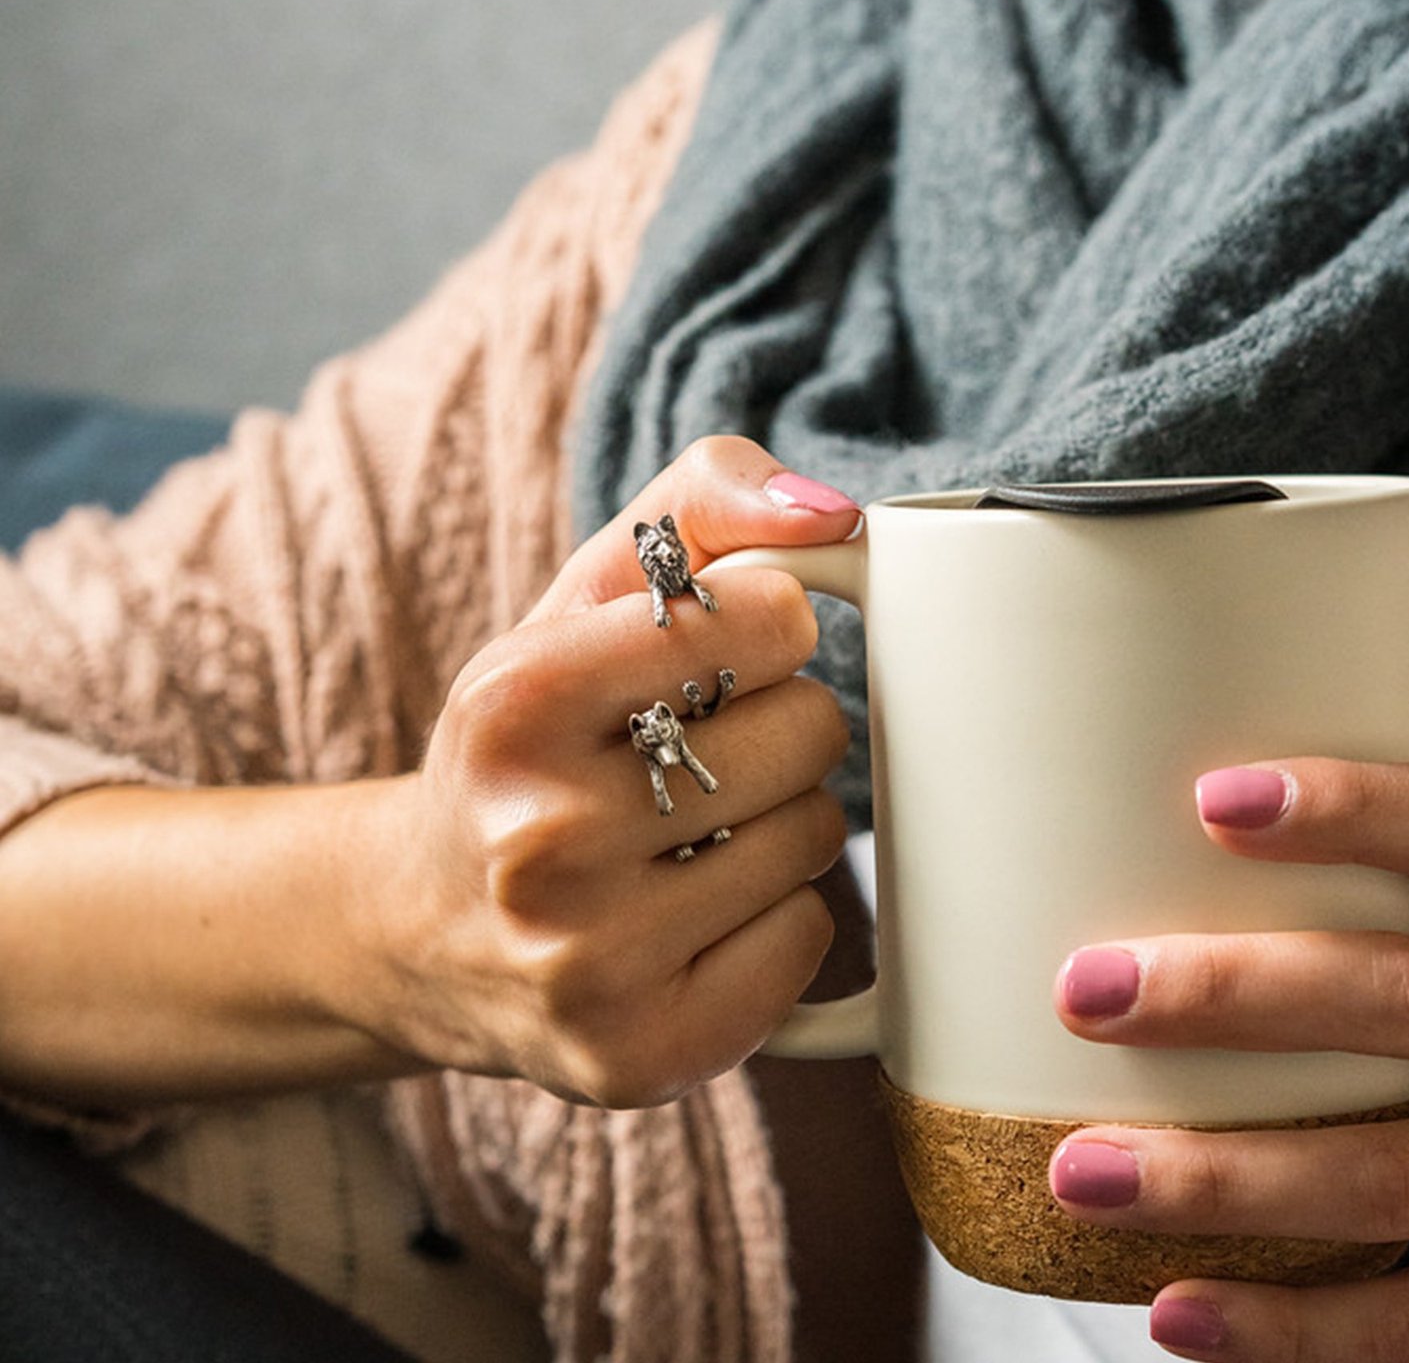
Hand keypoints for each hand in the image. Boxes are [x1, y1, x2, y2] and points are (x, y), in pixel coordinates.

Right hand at [355, 437, 859, 1107]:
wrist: (424, 925)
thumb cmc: (532, 737)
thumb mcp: (583, 590)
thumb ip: (703, 498)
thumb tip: (838, 520)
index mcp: (516, 702)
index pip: (766, 618)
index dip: (767, 625)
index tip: (722, 649)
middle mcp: (540, 840)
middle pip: (809, 732)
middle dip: (778, 726)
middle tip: (697, 752)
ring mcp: (589, 964)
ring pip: (818, 840)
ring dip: (778, 821)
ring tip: (686, 832)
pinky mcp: (642, 1055)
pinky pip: (808, 943)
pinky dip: (775, 917)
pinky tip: (694, 912)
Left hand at [1049, 758, 1408, 1362]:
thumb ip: (1376, 900)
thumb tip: (1137, 853)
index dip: (1350, 807)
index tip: (1209, 799)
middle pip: (1405, 997)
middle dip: (1228, 994)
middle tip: (1083, 993)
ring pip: (1391, 1177)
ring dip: (1219, 1180)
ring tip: (1081, 1175)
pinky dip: (1290, 1328)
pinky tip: (1174, 1309)